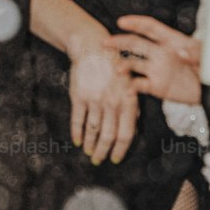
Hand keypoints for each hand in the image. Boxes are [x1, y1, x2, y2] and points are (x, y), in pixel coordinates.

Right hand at [68, 36, 137, 164]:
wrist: (94, 48)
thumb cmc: (115, 67)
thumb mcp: (130, 85)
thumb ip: (132, 107)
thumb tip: (132, 128)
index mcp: (128, 101)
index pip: (126, 134)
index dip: (120, 150)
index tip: (115, 159)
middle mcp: (112, 103)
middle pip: (108, 136)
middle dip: (103, 152)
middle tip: (98, 161)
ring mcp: (95, 100)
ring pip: (92, 130)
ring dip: (90, 144)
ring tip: (89, 152)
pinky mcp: (79, 96)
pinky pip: (78, 120)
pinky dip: (77, 133)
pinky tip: (77, 140)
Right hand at [107, 14, 201, 102]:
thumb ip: (196, 53)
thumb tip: (181, 52)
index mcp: (172, 41)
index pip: (150, 28)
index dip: (136, 23)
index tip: (122, 21)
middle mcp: (160, 53)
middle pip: (136, 44)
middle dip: (120, 42)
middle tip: (105, 43)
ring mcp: (157, 69)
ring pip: (134, 64)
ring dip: (124, 65)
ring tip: (118, 69)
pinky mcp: (156, 86)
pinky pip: (139, 85)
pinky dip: (131, 87)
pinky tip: (127, 89)